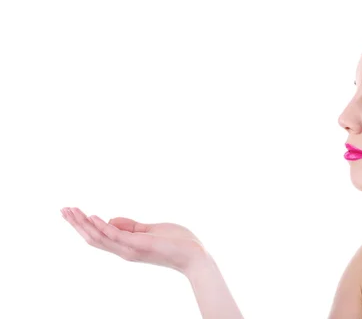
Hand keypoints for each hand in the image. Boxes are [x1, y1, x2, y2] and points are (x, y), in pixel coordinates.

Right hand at [61, 207, 206, 276]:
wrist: (194, 255)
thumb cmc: (177, 243)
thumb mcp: (151, 230)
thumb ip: (132, 226)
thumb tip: (110, 219)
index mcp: (126, 246)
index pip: (98, 236)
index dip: (83, 225)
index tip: (71, 211)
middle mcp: (124, 250)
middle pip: (93, 238)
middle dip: (76, 224)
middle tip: (62, 210)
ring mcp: (130, 249)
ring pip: (99, 238)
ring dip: (83, 224)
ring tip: (71, 210)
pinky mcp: (139, 245)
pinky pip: (116, 236)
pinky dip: (102, 227)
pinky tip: (93, 216)